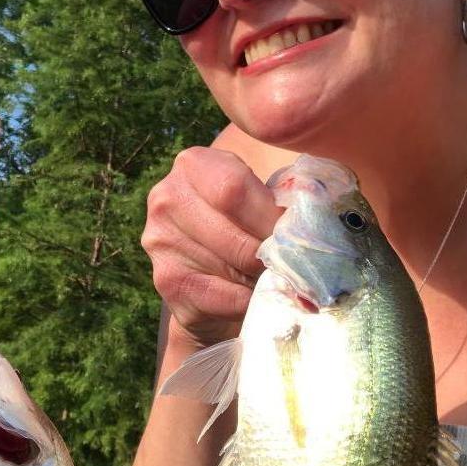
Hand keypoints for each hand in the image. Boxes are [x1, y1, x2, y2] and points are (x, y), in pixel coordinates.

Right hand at [141, 147, 281, 343]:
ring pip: (229, 266)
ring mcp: (160, 240)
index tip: (290, 235)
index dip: (268, 217)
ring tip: (267, 276)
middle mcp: (167, 197)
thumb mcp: (258, 199)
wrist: (208, 278)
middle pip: (232, 232)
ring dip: (258, 277)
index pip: (234, 188)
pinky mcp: (165, 280)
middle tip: (286, 263)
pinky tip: (250, 295)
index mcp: (193, 165)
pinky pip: (221, 295)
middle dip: (267, 252)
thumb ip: (278, 200)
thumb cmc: (242, 227)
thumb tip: (306, 226)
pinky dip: (246, 300)